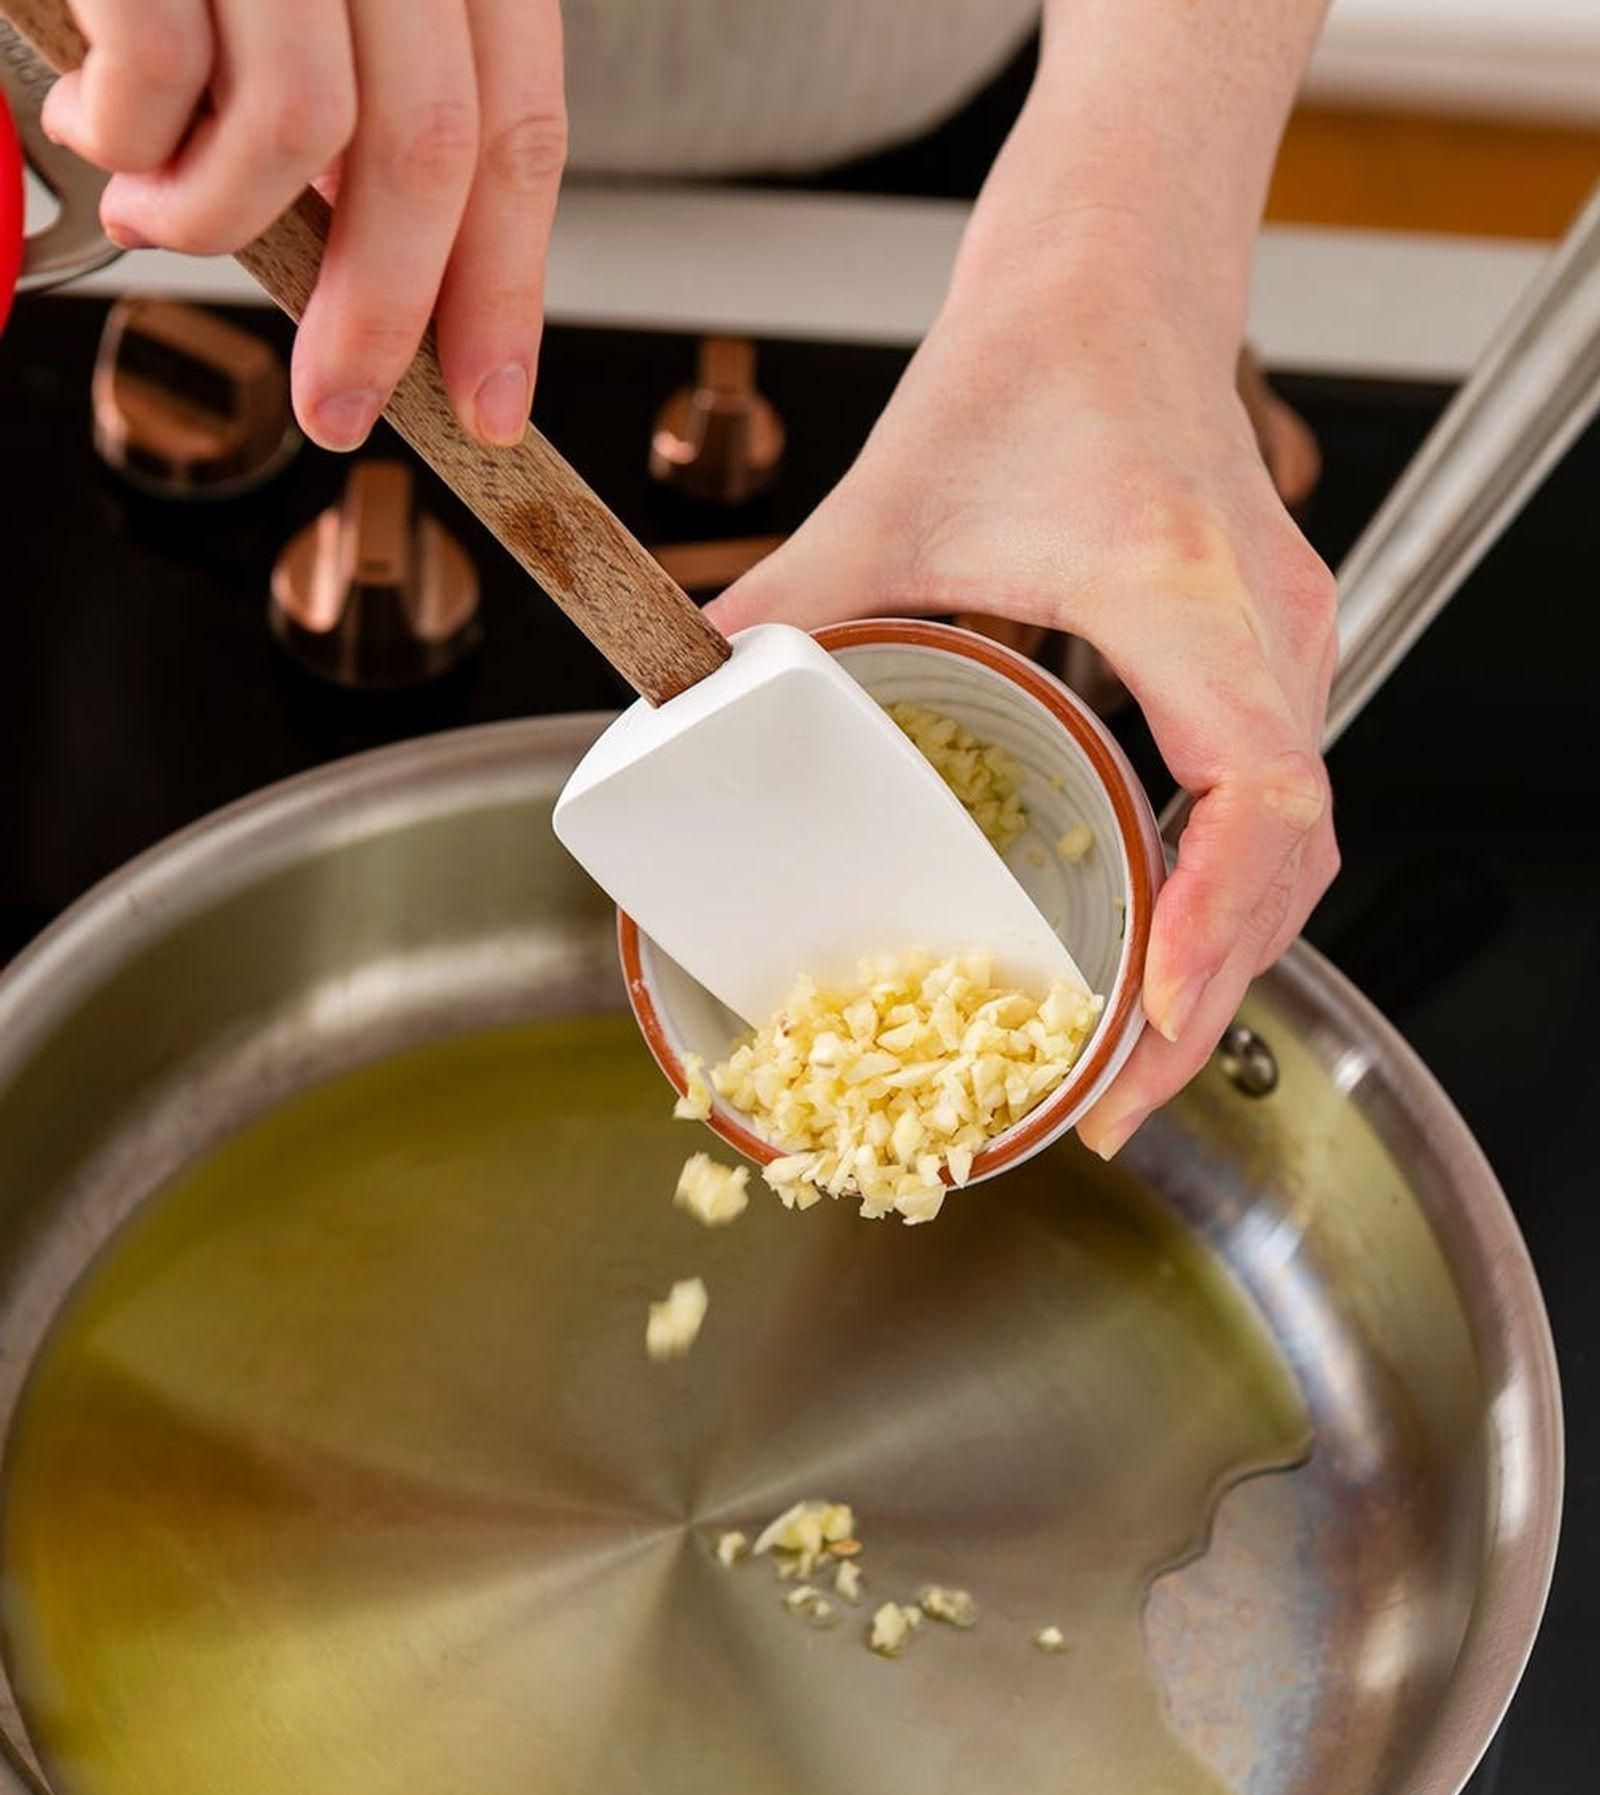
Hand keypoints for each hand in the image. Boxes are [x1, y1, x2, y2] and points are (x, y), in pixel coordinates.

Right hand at [40, 1, 565, 450]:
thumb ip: (353, 93)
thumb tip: (363, 258)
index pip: (519, 122)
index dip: (507, 281)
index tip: (488, 396)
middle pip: (431, 147)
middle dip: (382, 311)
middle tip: (338, 403)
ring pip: (302, 127)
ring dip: (221, 218)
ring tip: (155, 209)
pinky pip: (165, 78)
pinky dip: (131, 140)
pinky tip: (98, 120)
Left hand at [706, 250, 1338, 1159]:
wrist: (1118, 277)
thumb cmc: (1037, 358)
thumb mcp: (896, 495)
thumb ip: (784, 608)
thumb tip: (677, 716)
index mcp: (1190, 597)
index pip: (1260, 789)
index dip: (1216, 916)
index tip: (1156, 1008)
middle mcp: (1269, 635)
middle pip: (1287, 861)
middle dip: (1206, 997)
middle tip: (1111, 1104)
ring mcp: (1287, 651)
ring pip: (1293, 851)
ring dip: (1223, 964)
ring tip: (1134, 1067)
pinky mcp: (1270, 663)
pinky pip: (1272, 811)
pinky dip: (1223, 899)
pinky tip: (1155, 961)